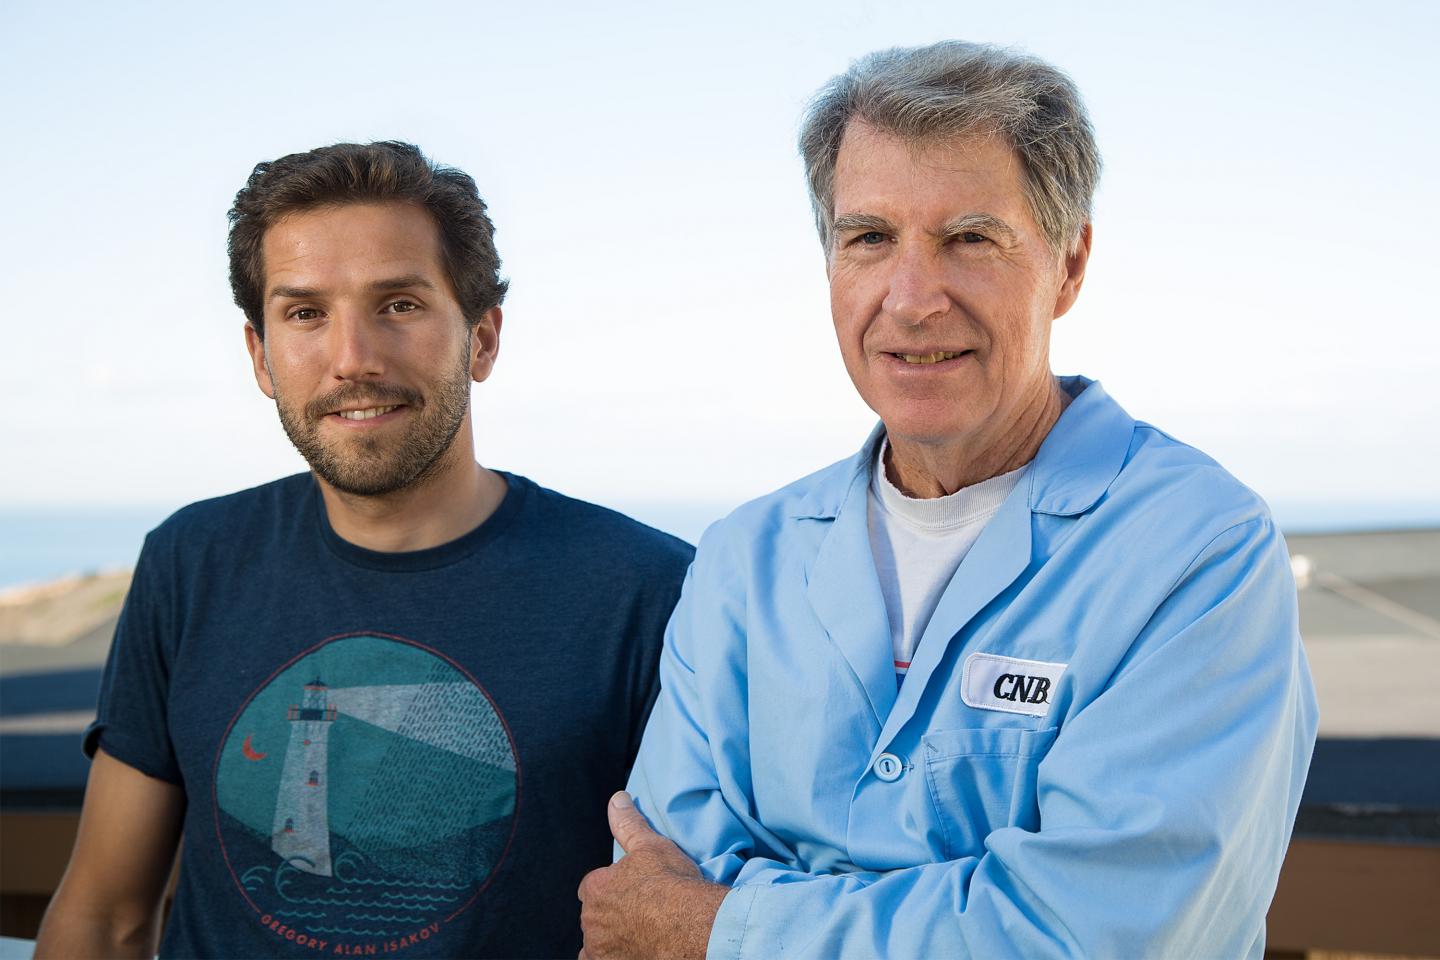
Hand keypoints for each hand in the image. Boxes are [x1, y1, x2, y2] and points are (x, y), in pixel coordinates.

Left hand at [577, 792, 728, 959]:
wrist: (691, 927)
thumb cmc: (672, 885)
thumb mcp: (651, 846)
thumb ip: (628, 824)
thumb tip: (616, 800)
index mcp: (596, 888)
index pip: (594, 885)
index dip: (612, 885)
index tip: (631, 888)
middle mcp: (591, 921)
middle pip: (594, 915)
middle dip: (610, 912)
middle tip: (638, 911)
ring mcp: (600, 948)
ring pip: (595, 942)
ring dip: (607, 937)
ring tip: (633, 933)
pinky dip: (610, 957)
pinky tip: (627, 952)